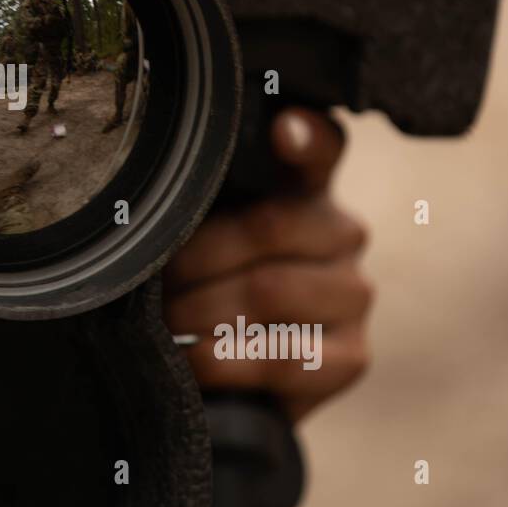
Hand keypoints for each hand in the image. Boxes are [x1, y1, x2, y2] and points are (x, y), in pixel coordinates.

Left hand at [162, 108, 371, 421]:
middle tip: (154, 284)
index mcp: (307, 188)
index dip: (304, 136)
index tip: (283, 130)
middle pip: (269, 227)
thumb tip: (151, 206)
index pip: (320, 148)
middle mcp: (343, 232)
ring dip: (200, 311)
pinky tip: (192, 359)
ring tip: (165, 322)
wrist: (239, 376)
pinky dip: (221, 359)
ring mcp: (355, 294)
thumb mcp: (201, 236)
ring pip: (269, 291)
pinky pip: (281, 357)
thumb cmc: (208, 286)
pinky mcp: (353, 357)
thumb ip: (197, 205)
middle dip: (196, 259)